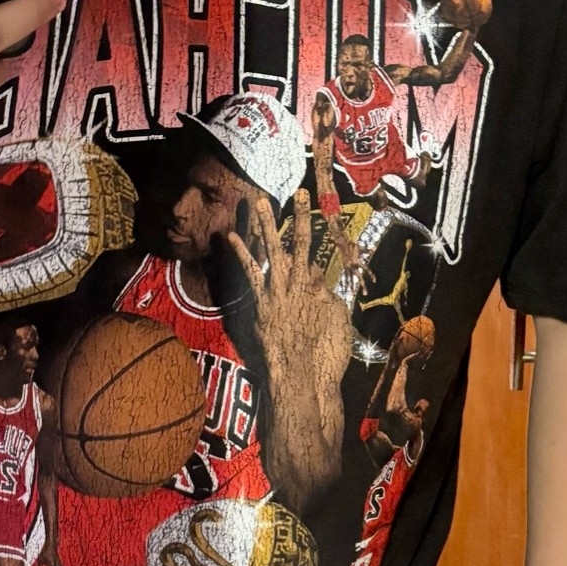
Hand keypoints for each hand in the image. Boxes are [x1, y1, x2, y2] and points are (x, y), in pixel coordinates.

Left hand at [228, 189, 349, 378]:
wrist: (301, 372)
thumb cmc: (321, 354)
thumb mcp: (335, 324)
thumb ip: (328, 301)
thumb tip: (322, 287)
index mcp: (316, 288)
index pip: (313, 254)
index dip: (311, 234)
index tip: (308, 213)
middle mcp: (298, 284)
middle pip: (300, 242)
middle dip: (300, 216)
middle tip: (299, 193)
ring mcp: (279, 290)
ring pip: (274, 250)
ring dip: (267, 225)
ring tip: (261, 201)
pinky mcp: (262, 301)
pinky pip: (250, 272)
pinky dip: (241, 253)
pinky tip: (232, 236)